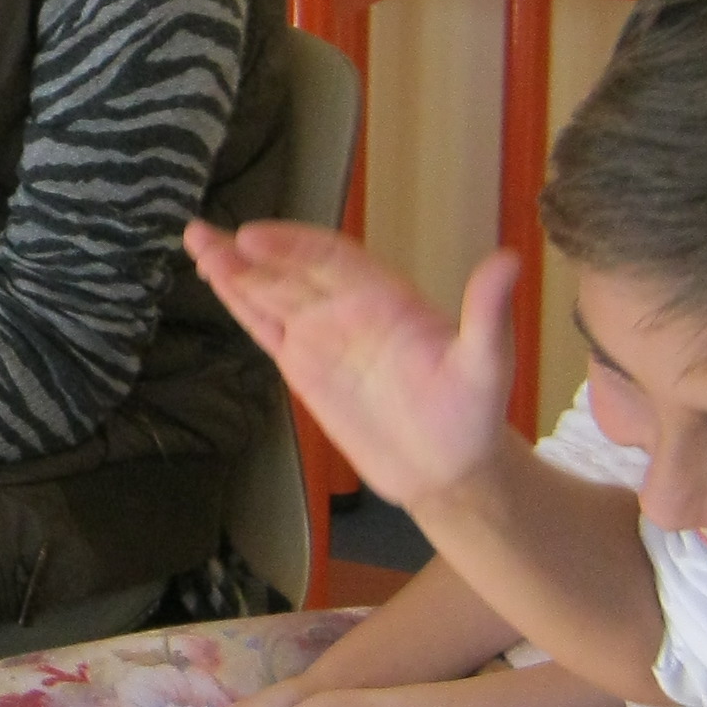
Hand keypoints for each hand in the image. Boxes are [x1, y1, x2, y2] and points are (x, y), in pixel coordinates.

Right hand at [182, 223, 515, 514]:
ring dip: (233, 270)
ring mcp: (323, 334)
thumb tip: (510, 259)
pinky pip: (266, 328)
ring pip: (270, 294)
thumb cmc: (471, 415)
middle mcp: (349, 307)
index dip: (293, 245)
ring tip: (196, 244)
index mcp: (386, 297)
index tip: (254, 236)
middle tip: (203, 236)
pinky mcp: (304, 364)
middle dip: (248, 254)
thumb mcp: (487, 364)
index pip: (331, 259)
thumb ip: (486, 313)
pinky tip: (214, 281)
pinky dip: (238, 304)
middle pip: (290, 271)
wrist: (449, 470)